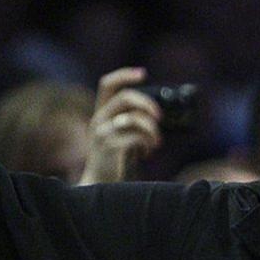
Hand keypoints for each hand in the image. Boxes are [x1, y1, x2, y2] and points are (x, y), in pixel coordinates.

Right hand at [77, 67, 162, 184]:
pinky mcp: (111, 148)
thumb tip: (158, 112)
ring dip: (153, 130)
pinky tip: (147, 153)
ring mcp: (103, 134)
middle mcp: (99, 120)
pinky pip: (137, 137)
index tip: (143, 73)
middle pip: (125, 97)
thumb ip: (133, 122)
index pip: (107, 84)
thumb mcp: (123, 136)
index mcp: (102, 114)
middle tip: (160, 117)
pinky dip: (148, 143)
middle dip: (148, 103)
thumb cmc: (118, 161)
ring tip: (156, 143)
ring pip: (134, 118)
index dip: (124, 75)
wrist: (103, 186)